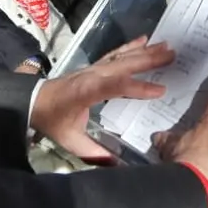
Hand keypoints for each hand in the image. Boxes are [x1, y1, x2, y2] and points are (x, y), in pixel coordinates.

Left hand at [30, 38, 172, 161]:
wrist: (34, 100)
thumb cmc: (52, 120)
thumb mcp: (71, 140)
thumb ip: (94, 153)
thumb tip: (118, 167)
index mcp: (86, 92)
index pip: (116, 87)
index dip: (138, 88)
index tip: (160, 90)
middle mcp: (92, 75)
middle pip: (124, 65)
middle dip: (149, 60)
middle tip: (173, 55)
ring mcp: (94, 68)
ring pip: (122, 57)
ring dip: (145, 51)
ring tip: (167, 46)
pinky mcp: (94, 66)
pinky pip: (115, 53)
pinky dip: (130, 46)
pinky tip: (144, 40)